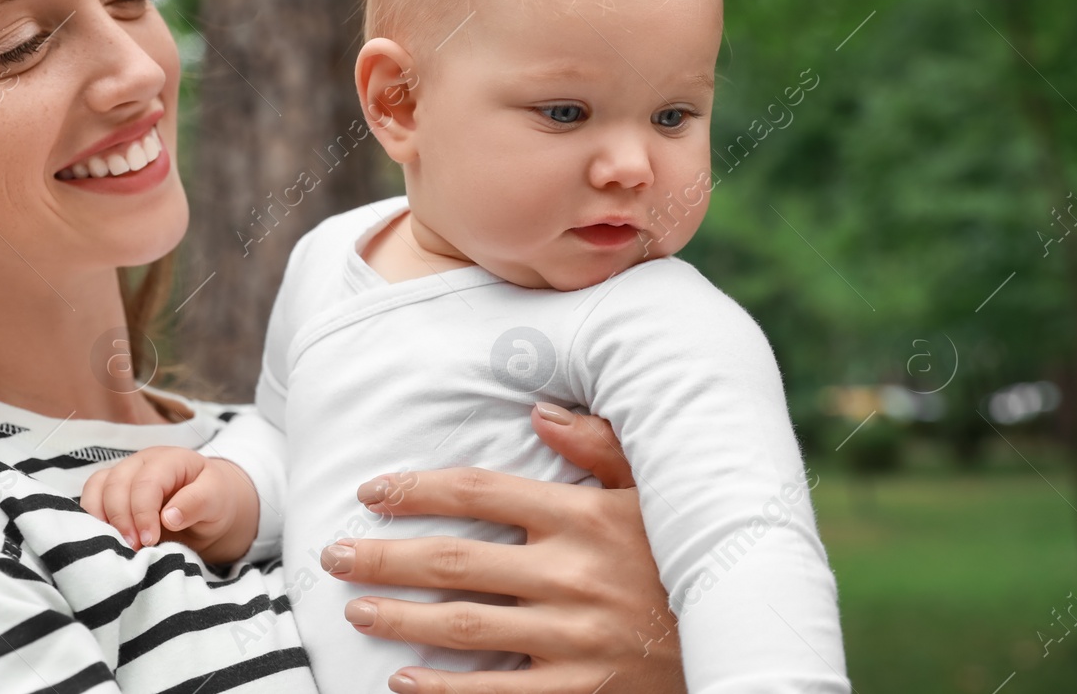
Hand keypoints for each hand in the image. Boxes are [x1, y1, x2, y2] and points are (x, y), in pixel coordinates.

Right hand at [79, 446, 258, 563]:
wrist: (208, 505)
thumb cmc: (214, 499)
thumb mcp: (217, 500)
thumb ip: (196, 503)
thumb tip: (168, 517)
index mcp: (171, 459)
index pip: (147, 481)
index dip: (143, 512)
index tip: (150, 541)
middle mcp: (143, 462)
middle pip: (117, 483)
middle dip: (122, 519)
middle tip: (135, 548)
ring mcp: (125, 473)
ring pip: (98, 487)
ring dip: (102, 518)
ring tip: (118, 544)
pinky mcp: (113, 489)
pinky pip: (91, 495)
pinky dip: (93, 516)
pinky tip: (106, 537)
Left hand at [321, 404, 683, 692]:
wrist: (742, 642)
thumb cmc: (682, 557)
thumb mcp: (654, 492)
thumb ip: (600, 445)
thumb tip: (539, 410)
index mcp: (584, 516)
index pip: (479, 492)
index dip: (416, 490)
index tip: (372, 492)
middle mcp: (573, 574)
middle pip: (454, 561)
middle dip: (384, 556)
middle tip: (334, 553)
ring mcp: (575, 638)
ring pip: (464, 628)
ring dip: (399, 617)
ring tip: (355, 607)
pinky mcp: (581, 691)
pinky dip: (444, 691)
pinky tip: (402, 681)